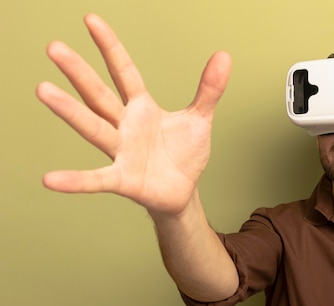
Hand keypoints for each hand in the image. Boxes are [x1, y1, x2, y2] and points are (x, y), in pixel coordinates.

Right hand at [36, 14, 231, 214]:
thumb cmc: (184, 155)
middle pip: (99, 94)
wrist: (183, 192)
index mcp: (141, 108)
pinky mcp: (123, 180)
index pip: (123, 71)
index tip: (90, 20)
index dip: (110, 47)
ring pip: (94, 128)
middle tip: (54, 47)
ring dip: (70, 111)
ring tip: (43, 90)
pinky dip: (76, 181)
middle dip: (79, 72)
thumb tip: (224, 55)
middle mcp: (125, 126)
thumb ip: (209, 89)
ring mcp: (121, 152)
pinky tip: (51, 180)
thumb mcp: (199, 118)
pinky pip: (97, 179)